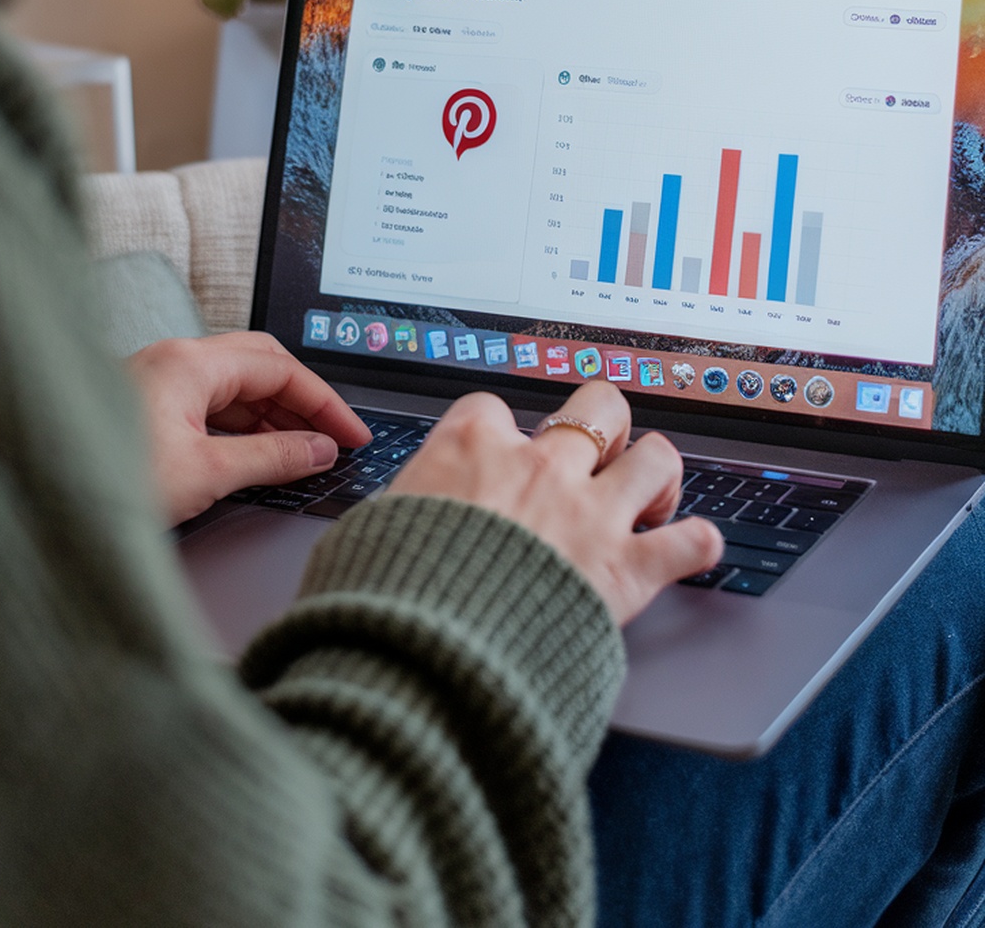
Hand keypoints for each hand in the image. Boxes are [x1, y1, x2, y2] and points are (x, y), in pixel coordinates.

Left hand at [127, 331, 370, 525]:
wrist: (43, 499)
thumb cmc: (110, 481)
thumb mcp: (206, 473)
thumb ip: (272, 457)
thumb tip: (317, 451)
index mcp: (191, 363)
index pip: (281, 370)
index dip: (325, 404)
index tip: (352, 435)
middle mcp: (175, 361)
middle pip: (261, 366)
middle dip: (303, 401)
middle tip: (333, 438)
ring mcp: (159, 381)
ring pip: (235, 386)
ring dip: (273, 416)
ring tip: (304, 452)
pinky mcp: (147, 406)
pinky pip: (211, 405)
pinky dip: (243, 426)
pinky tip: (259, 453)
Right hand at [389, 381, 722, 625]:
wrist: (427, 659)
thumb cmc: (390, 600)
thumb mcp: (367, 536)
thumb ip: (395, 514)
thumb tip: (381, 526)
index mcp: (471, 449)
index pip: (495, 408)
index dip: (501, 431)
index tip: (501, 453)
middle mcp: (540, 468)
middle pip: (598, 405)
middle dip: (603, 425)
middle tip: (595, 455)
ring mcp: (590, 514)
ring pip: (656, 457)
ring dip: (658, 476)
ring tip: (648, 497)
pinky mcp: (625, 570)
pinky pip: (690, 542)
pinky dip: (697, 544)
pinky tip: (691, 548)